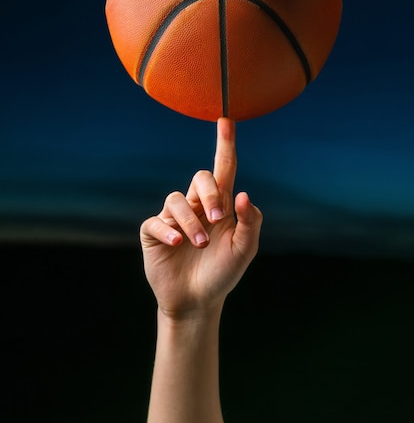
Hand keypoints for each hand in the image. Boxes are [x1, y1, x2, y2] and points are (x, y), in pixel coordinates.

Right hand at [140, 118, 262, 317]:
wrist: (197, 302)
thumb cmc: (222, 273)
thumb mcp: (244, 250)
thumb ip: (250, 222)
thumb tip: (244, 193)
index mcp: (221, 206)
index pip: (223, 168)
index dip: (225, 144)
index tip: (226, 121)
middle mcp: (196, 206)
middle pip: (201, 178)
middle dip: (210, 194)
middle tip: (218, 219)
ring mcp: (174, 219)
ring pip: (176, 200)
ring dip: (190, 222)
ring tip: (198, 244)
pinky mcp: (154, 233)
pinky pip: (156, 221)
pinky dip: (168, 231)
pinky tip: (178, 245)